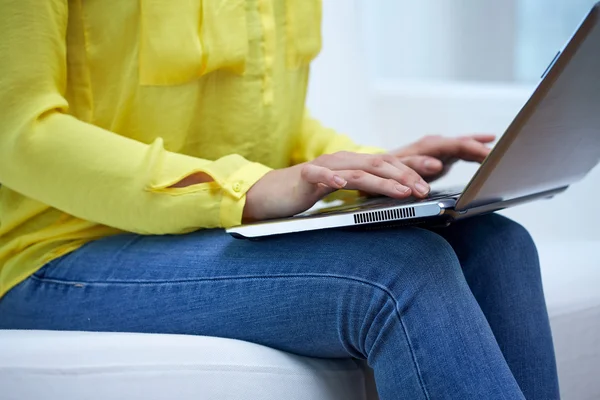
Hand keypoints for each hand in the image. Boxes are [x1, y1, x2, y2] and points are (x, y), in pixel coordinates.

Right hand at [243, 151, 429, 221]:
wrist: (271, 193)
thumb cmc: (307, 193)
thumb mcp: (341, 191)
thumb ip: (362, 189)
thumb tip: (392, 196)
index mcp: (353, 164)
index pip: (388, 164)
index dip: (411, 170)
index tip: (432, 179)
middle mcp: (343, 161)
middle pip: (380, 164)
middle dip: (406, 175)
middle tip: (425, 188)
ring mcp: (325, 167)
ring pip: (358, 171)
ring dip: (382, 181)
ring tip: (402, 191)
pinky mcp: (306, 176)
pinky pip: (320, 175)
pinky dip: (332, 178)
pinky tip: (342, 184)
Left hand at [391, 134, 495, 181]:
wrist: (375, 169)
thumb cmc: (384, 172)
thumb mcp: (396, 172)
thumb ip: (415, 167)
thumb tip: (436, 164)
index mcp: (423, 148)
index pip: (452, 145)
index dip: (471, 149)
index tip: (488, 156)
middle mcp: (431, 145)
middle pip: (460, 143)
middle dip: (480, 148)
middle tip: (499, 156)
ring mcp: (435, 149)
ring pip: (462, 144)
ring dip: (480, 148)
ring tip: (500, 153)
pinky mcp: (438, 155)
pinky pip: (460, 149)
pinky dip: (474, 149)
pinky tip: (489, 146)